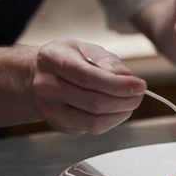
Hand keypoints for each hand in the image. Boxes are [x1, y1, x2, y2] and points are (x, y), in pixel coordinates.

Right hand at [30, 39, 145, 133]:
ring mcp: (51, 110)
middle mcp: (47, 87)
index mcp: (52, 60)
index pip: (88, 77)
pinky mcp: (60, 125)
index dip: (118, 84)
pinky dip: (112, 121)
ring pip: (94, 121)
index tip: (140, 84)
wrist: (36, 77)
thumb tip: (126, 76)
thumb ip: (105, 60)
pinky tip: (119, 110)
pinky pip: (92, 128)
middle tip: (140, 94)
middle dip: (125, 100)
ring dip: (121, 113)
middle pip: (94, 102)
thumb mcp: (82, 48)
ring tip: (132, 101)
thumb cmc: (64, 59)